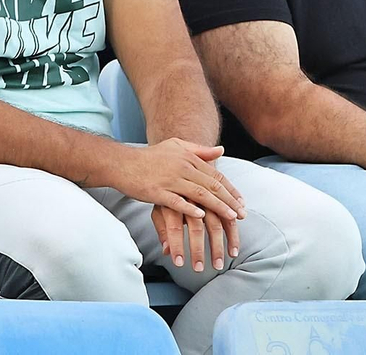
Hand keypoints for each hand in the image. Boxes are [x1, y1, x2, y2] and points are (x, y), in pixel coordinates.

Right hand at [109, 139, 244, 271]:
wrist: (123, 163)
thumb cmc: (150, 157)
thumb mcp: (176, 147)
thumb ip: (199, 150)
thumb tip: (221, 150)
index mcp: (188, 157)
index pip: (216, 175)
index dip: (231, 190)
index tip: (242, 203)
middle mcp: (182, 167)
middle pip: (212, 186)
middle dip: (230, 201)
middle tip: (243, 215)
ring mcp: (169, 179)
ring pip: (200, 194)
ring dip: (217, 207)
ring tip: (230, 218)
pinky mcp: (157, 192)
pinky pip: (177, 201)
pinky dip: (191, 209)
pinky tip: (201, 217)